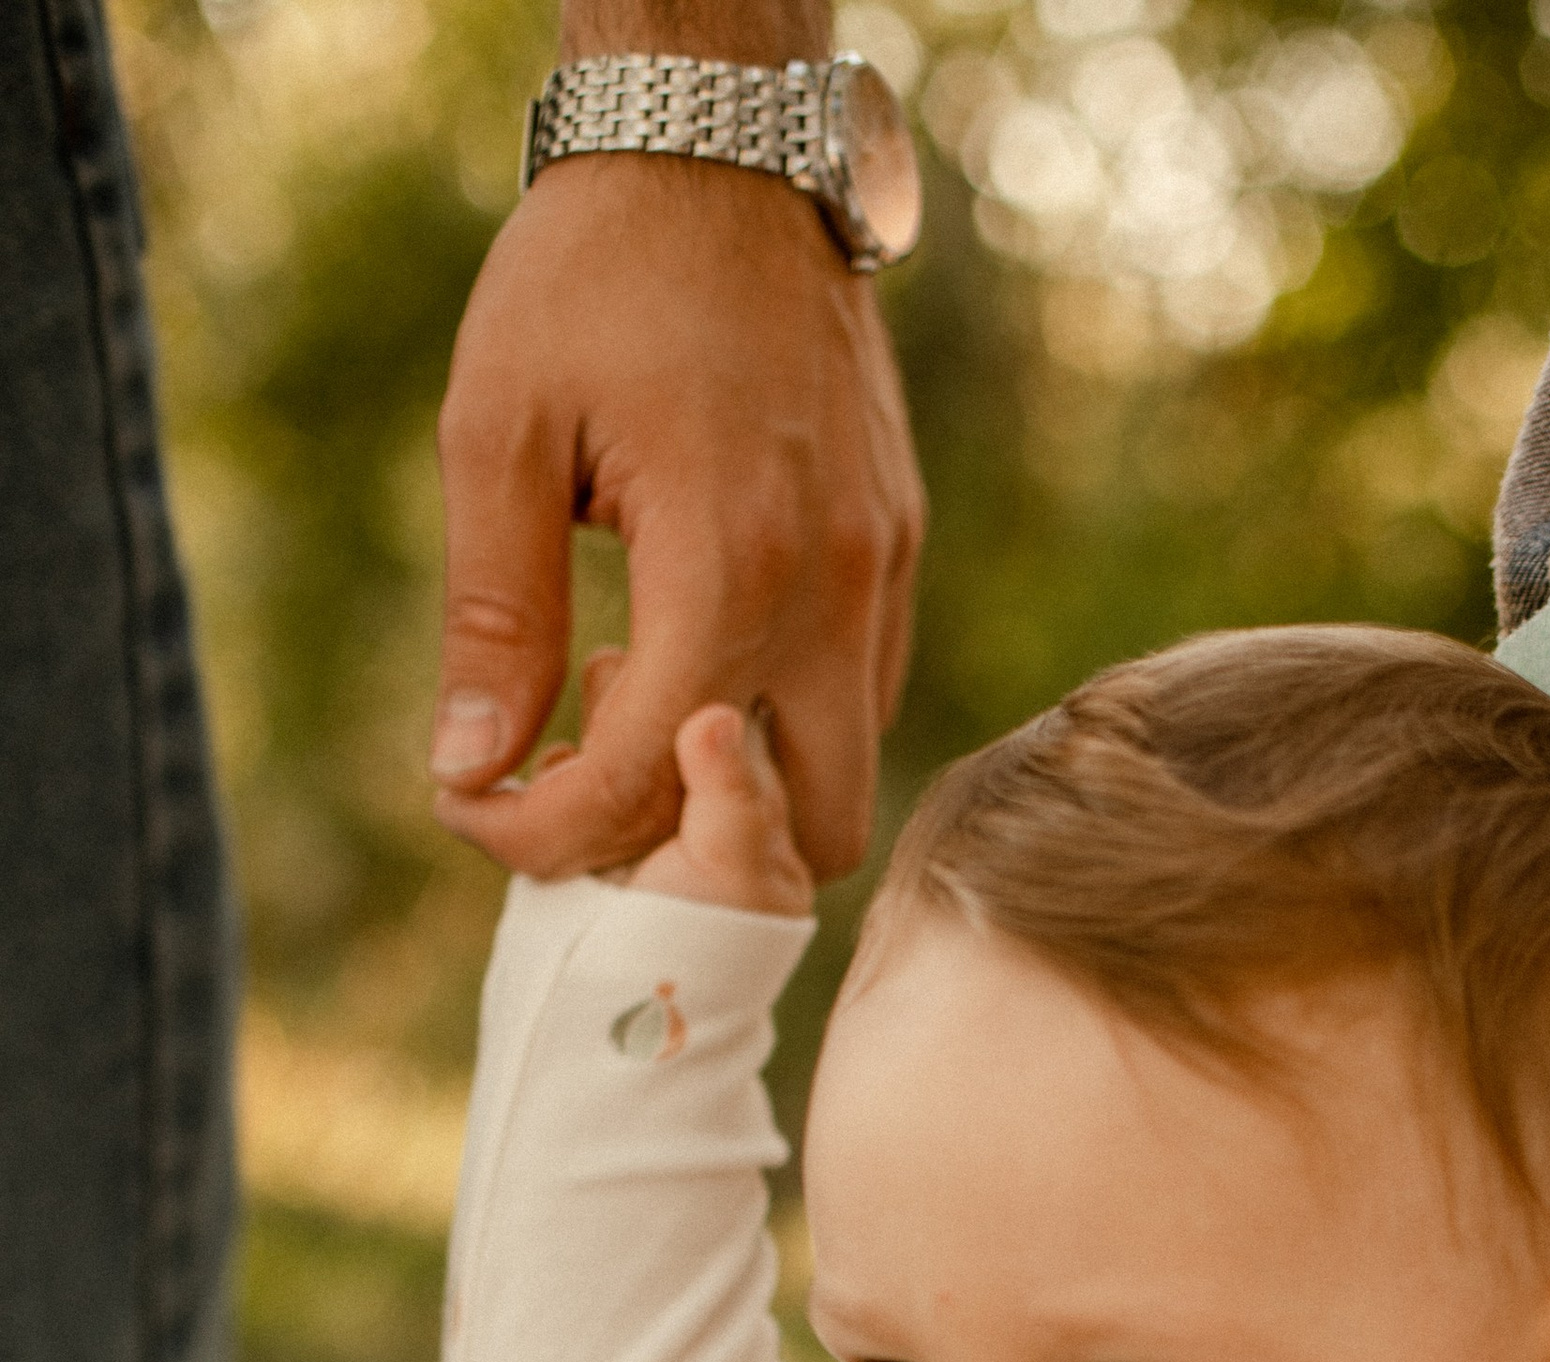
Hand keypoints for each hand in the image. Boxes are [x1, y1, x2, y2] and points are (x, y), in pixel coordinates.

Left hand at [431, 154, 922, 881]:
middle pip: (802, 831)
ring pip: (847, 765)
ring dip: (742, 774)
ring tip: (633, 697)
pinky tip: (692, 639)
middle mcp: (830, 588)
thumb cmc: (594, 273)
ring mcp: (879, 567)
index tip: (477, 815)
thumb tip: (470, 770)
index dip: (548, 836)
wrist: (722, 144)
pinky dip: (782, 706)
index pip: (649, 784)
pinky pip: (863, 684)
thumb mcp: (500, 432)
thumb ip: (492, 616)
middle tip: (588, 779)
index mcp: (728, 567)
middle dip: (691, 845)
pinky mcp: (895, 539)